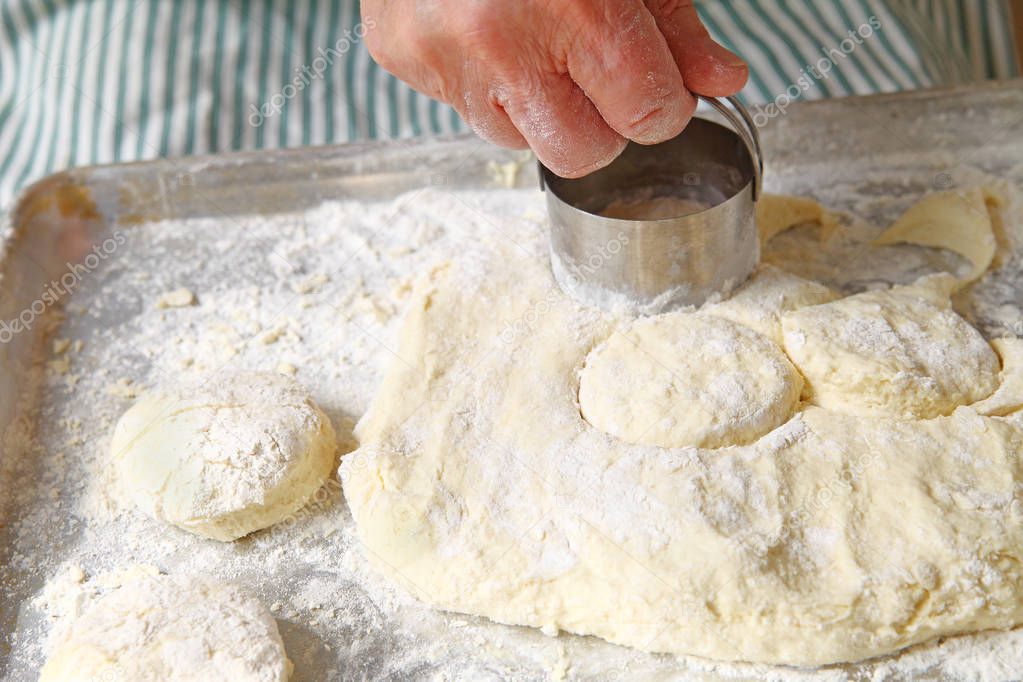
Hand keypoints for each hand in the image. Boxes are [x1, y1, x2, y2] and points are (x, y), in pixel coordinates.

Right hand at [362, 0, 747, 176]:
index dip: (661, 104)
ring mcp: (446, 57)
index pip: (648, 115)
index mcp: (575, 5)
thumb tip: (720, 81)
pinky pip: (469, 113)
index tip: (654, 85)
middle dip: (602, 124)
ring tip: (533, 40)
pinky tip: (490, 35)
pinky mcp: (403, 58)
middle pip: (583, 154)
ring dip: (542, 108)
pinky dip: (491, 87)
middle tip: (594, 70)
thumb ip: (674, 23)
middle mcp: (503, 42)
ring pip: (522, 142)